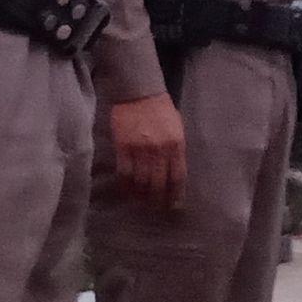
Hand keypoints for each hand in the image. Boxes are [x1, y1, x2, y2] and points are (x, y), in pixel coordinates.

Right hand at [110, 93, 186, 209]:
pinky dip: (126, 185)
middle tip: (156, 208)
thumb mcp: (177, 128)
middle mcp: (159, 150)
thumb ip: (176, 149)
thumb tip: (174, 173)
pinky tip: (127, 192)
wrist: (138, 93)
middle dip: (158, 199)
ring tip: (141, 203)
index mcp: (176, 144)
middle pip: (159, 183)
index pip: (177, 177)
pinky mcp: (123, 147)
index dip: (175, 194)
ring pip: (141, 181)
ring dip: (141, 196)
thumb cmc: (160, 110)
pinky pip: (124, 173)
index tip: (173, 205)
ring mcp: (140, 149)